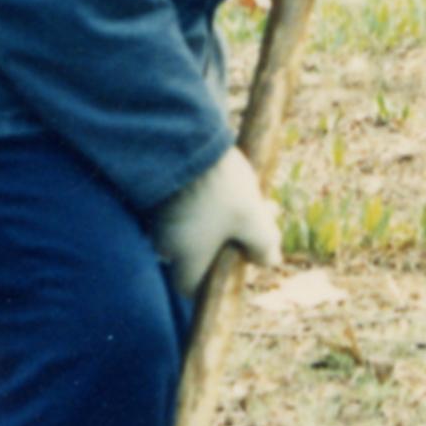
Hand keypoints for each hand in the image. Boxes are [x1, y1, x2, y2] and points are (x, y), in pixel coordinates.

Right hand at [150, 147, 280, 302]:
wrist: (180, 138)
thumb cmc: (218, 190)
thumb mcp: (251, 219)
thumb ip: (263, 244)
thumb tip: (269, 261)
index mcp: (185, 258)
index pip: (191, 287)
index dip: (215, 281)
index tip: (240, 260)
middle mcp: (164, 242)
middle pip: (198, 253)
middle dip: (234, 238)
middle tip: (264, 213)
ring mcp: (157, 215)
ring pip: (194, 225)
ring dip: (224, 215)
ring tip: (253, 191)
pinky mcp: (156, 189)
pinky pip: (184, 204)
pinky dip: (207, 199)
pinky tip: (228, 179)